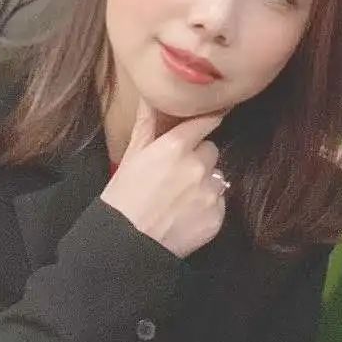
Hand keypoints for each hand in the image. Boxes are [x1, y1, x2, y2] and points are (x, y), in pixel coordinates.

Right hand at [101, 101, 226, 257]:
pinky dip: (207, 207)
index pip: (206, 121)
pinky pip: (219, 203)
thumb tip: (151, 96)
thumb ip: (147, 123)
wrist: (126, 245)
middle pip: (211, 151)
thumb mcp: (131, 156)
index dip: (205, 122)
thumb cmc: (123, 198)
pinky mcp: (217, 217)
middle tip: (177, 175)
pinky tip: (186, 215)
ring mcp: (210, 192)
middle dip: (199, 159)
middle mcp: (198, 166)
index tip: (209, 119)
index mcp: (176, 147)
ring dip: (205, 184)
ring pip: (217, 178)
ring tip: (181, 198)